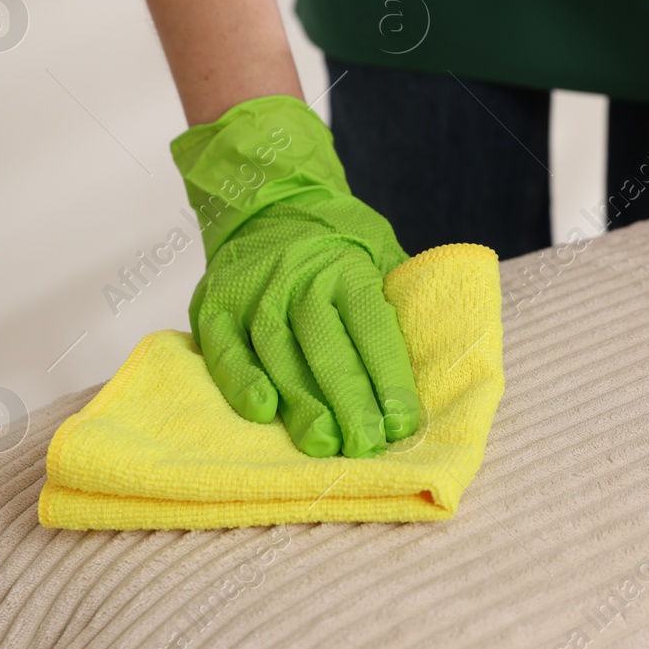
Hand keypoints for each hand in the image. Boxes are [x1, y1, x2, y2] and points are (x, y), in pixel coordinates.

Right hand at [174, 96, 419, 457]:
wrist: (268, 203)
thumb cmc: (337, 243)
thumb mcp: (380, 251)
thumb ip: (398, 299)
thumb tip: (435, 359)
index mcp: (347, 266)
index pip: (372, 325)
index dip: (387, 376)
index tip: (401, 422)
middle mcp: (298, 278)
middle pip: (326, 345)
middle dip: (348, 400)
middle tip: (365, 444)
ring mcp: (253, 291)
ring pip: (278, 354)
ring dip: (300, 403)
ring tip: (322, 443)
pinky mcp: (213, 307)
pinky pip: (225, 350)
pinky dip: (240, 382)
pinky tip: (262, 413)